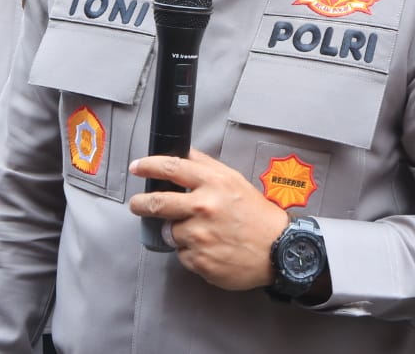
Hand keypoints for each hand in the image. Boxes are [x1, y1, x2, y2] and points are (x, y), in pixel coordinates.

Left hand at [129, 148, 288, 290]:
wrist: (277, 249)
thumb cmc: (256, 214)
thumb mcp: (234, 180)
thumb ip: (206, 166)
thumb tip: (182, 153)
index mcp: (213, 184)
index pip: (172, 168)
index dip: (149, 166)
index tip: (137, 167)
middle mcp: (204, 207)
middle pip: (158, 203)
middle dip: (141, 204)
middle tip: (137, 204)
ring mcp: (201, 236)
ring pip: (169, 232)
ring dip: (177, 233)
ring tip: (202, 233)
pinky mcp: (200, 260)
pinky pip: (182, 255)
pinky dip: (190, 252)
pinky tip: (209, 248)